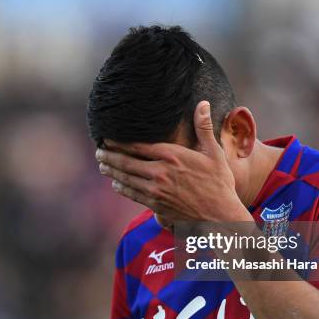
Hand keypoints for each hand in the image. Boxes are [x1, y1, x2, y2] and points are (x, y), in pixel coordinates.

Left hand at [95, 101, 251, 225]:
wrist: (220, 216)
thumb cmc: (219, 183)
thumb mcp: (214, 153)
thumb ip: (203, 128)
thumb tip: (202, 103)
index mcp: (172, 156)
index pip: (138, 146)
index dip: (119, 142)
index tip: (107, 137)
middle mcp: (161, 172)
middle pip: (127, 162)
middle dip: (110, 156)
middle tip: (98, 151)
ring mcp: (156, 190)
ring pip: (127, 178)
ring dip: (112, 171)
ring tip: (102, 165)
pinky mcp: (156, 205)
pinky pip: (133, 194)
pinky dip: (122, 188)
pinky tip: (116, 183)